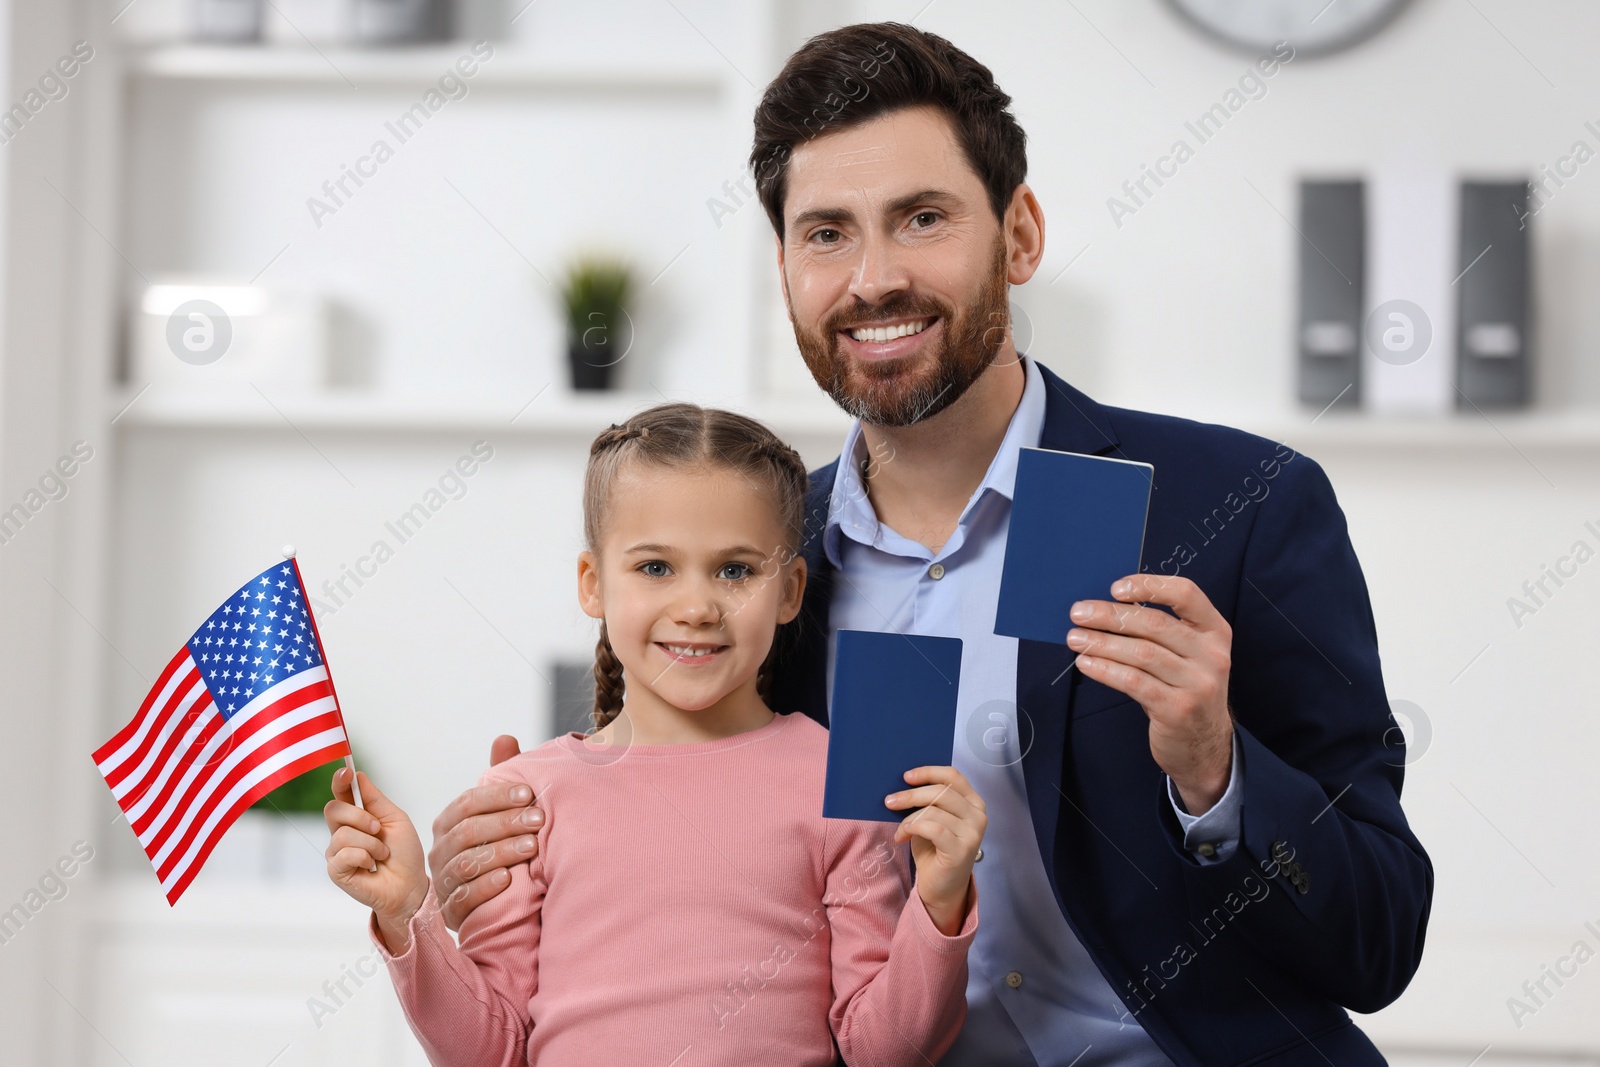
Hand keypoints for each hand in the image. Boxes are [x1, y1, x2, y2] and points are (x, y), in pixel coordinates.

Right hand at [324, 768, 427, 953]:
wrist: (410, 885)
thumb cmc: (404, 853)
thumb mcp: (395, 819)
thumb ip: (375, 799)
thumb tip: (357, 775)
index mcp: (357, 816)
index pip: (340, 793)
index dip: (339, 781)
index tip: (345, 772)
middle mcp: (342, 831)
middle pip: (333, 809)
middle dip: (360, 816)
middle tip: (378, 829)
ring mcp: (337, 851)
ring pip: (342, 834)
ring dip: (371, 843)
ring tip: (382, 854)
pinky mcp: (336, 870)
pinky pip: (343, 854)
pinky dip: (364, 857)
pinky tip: (372, 866)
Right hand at [427, 734, 543, 930]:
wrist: (494, 901)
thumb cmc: (498, 845)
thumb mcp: (500, 813)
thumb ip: (501, 778)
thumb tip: (504, 738)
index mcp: (449, 822)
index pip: (467, 803)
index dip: (497, 796)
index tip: (528, 792)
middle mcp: (440, 850)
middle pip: (469, 831)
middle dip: (506, 823)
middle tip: (538, 819)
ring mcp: (443, 881)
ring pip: (468, 863)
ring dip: (502, 852)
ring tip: (532, 847)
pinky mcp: (451, 912)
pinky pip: (464, 898)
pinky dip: (486, 888)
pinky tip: (509, 879)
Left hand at [884, 766, 985, 935]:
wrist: (941, 888)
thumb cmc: (934, 849)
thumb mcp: (931, 819)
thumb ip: (927, 801)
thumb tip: (903, 783)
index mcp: (973, 802)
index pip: (953, 776)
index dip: (928, 772)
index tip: (906, 776)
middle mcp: (978, 815)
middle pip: (941, 792)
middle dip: (910, 795)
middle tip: (889, 801)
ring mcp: (973, 833)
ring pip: (934, 810)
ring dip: (909, 818)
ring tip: (900, 831)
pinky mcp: (963, 850)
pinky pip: (933, 828)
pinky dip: (914, 828)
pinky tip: (903, 836)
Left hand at [1067, 574, 1233, 814]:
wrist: (1204, 745)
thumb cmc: (1185, 690)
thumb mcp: (1188, 655)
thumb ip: (1161, 631)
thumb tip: (1107, 609)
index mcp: (1215, 631)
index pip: (1186, 594)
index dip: (1149, 585)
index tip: (1115, 588)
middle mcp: (1212, 655)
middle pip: (1155, 624)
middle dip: (1110, 616)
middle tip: (1078, 613)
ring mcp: (1197, 684)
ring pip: (1141, 653)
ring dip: (1102, 643)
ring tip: (1075, 638)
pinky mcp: (1178, 709)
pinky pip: (1134, 682)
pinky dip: (1106, 670)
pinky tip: (1085, 664)